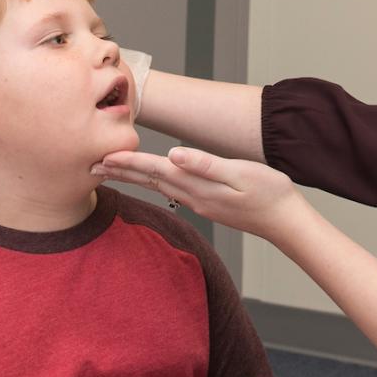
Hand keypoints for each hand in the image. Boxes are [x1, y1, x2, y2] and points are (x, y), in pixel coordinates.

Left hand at [95, 147, 313, 242]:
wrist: (286, 221)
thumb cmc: (269, 193)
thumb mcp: (241, 173)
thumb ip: (206, 164)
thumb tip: (174, 155)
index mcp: (198, 185)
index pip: (155, 170)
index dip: (128, 161)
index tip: (102, 156)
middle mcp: (194, 196)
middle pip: (150, 180)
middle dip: (120, 171)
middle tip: (91, 165)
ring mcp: (200, 202)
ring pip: (158, 186)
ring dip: (134, 177)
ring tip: (112, 170)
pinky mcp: (208, 204)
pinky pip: (172, 191)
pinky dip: (154, 182)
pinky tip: (150, 180)